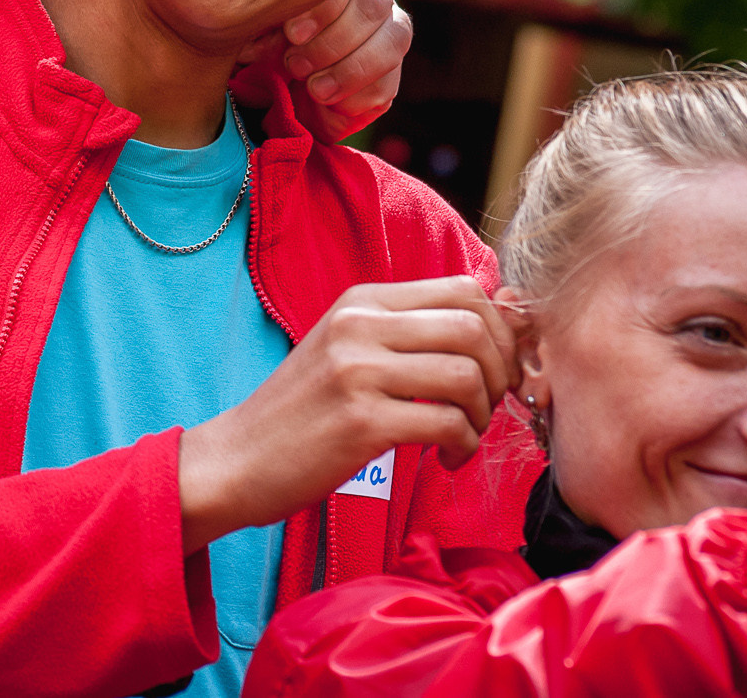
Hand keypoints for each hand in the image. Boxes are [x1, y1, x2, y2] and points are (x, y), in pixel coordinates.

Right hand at [177, 276, 513, 551]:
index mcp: (362, 301)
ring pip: (466, 374)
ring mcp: (357, 371)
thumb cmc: (305, 412)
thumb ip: (413, 333)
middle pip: (474, 326)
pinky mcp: (361, 422)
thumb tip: (507, 317)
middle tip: (490, 405)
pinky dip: (464, 445)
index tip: (497, 368)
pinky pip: (447, 422)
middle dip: (500, 372)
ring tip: (464, 435)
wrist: (238, 459)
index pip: (464, 288)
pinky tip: (447, 458)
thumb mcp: (351, 351)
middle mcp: (359, 325)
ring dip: (483, 414)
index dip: (500, 329)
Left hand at [235, 0, 411, 142]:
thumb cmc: (268, 40)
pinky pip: (390, 82)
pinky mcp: (392, 73)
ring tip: (315, 90)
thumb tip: (271, 24)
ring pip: (393, 41)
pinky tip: (331, 105)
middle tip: (296, 67)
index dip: (324, 7)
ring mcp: (391, 31)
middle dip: (333, 42)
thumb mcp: (259, 27)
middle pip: (374, 7)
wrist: (282, 82)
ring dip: (351, 70)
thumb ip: (268, 19)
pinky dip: (360, 97)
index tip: (293, 35)